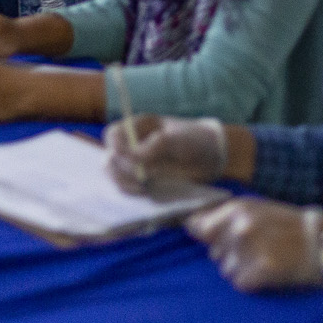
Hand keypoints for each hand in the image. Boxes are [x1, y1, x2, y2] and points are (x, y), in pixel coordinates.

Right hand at [105, 115, 227, 192]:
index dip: (115, 146)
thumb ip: (156, 145)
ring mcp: (136, 166)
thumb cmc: (195, 140)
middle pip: (109, 159)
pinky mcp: (144, 183)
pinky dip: (133, 193)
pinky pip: (130, 190)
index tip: (127, 156)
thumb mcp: (178, 139)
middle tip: (138, 178)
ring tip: (143, 188)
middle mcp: (132, 147)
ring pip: (116, 177)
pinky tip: (146, 194)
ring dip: (124, 184)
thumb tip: (133, 157)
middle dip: (119, 170)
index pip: (113, 135)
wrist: (212, 157)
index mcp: (138, 128)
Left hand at [185, 198, 322, 291]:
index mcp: (239, 208)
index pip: (198, 226)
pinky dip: (251, 281)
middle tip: (255, 250)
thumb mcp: (258, 209)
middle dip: (229, 253)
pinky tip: (267, 273)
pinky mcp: (260, 272)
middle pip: (213, 252)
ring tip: (263, 261)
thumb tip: (190, 226)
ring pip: (225, 269)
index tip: (215, 241)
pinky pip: (240, 282)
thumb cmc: (290, 226)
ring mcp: (250, 250)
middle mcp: (240, 227)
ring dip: (240, 269)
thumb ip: (225, 216)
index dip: (205, 236)